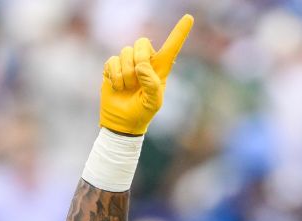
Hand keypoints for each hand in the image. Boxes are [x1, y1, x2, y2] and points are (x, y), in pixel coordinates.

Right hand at [100, 14, 193, 135]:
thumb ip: (152, 84)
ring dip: (126, 74)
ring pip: (126, 52)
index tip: (189, 18)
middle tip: (137, 76)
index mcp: (160, 69)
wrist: (122, 121)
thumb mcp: (153, 102)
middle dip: (139, 58)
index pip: (171, 48)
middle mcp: (145, 62)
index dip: (179, 33)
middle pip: (143, 43)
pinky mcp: (113, 66)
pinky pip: (112, 61)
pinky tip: (117, 87)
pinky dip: (114, 76)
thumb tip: (142, 66)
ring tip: (127, 87)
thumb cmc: (142, 112)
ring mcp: (128, 63)